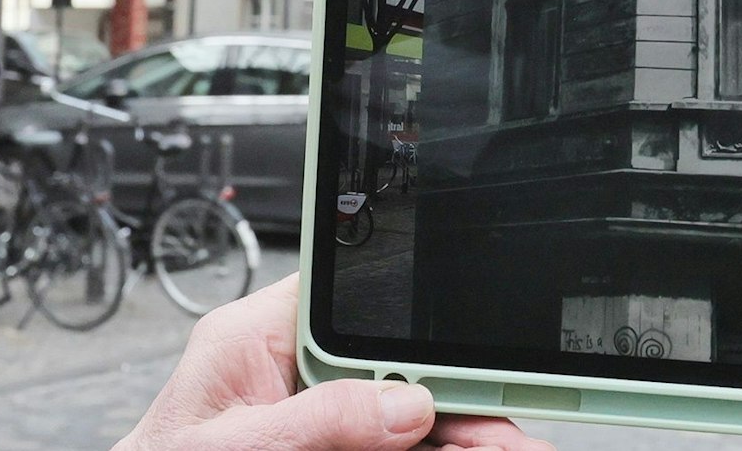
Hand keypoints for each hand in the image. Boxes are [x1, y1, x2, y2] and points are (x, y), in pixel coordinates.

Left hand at [113, 274, 554, 450]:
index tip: (470, 357)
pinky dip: (440, 449)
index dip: (415, 325)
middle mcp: (294, 369)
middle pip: (397, 366)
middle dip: (461, 393)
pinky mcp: (330, 447)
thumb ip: (314, 418)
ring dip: (464, 431)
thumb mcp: (228, 444)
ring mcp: (316, 414)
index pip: (352, 304)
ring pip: (407, 414)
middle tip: (512, 427)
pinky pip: (397, 446)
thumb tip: (402, 403)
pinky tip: (474, 450)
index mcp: (258, 334)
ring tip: (511, 446)